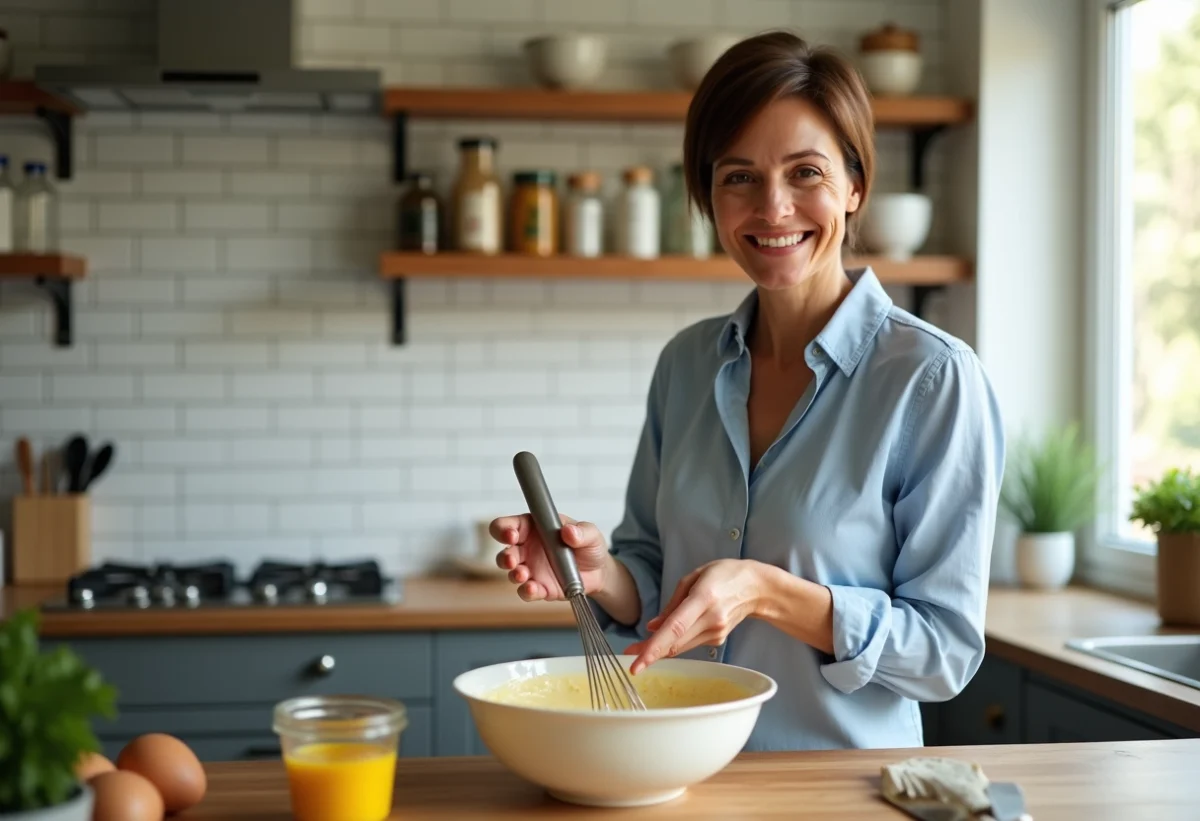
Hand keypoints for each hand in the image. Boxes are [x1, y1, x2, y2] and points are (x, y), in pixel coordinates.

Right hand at [492, 514, 611, 601]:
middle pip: (505, 551)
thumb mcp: (590, 534)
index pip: (511, 525)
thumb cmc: (589, 546)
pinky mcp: (539, 588)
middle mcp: (528, 549)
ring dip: (514, 574)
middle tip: (512, 559)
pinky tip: (533, 589)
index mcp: (535, 528)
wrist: (599, 572)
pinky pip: (526, 591)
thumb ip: (581, 531)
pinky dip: (527, 591)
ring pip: (512, 572)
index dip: (505, 528)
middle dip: (505, 556)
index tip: (511, 534)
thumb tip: (569, 531)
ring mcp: (532, 570)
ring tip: (522, 575)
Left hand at [625, 559, 766, 674]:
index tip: (637, 662)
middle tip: (628, 655)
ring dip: (660, 649)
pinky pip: (690, 643)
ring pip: (680, 646)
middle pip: (675, 642)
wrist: (757, 588)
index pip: (674, 628)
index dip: (654, 647)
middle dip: (649, 652)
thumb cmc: (724, 574)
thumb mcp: (694, 577)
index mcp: (703, 598)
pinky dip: (675, 642)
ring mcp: (716, 632)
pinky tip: (669, 636)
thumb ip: (672, 603)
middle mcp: (711, 619)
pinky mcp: (718, 639)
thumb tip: (652, 626)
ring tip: (640, 648)